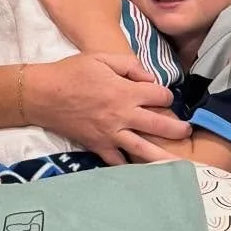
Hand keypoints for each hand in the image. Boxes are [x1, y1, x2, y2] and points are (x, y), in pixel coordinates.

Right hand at [29, 53, 190, 165]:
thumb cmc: (72, 72)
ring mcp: (111, 134)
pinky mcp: (98, 146)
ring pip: (143, 150)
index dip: (166, 95)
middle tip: (186, 132)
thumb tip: (149, 78)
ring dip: (163, 156)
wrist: (44, 94)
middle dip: (177, 129)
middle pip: (159, 125)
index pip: (158, 96)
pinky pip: (117, 162)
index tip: (164, 96)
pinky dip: (129, 167)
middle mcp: (122, 115)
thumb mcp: (101, 58)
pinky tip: (141, 173)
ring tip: (179, 164)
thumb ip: (129, 65)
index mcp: (125, 91)